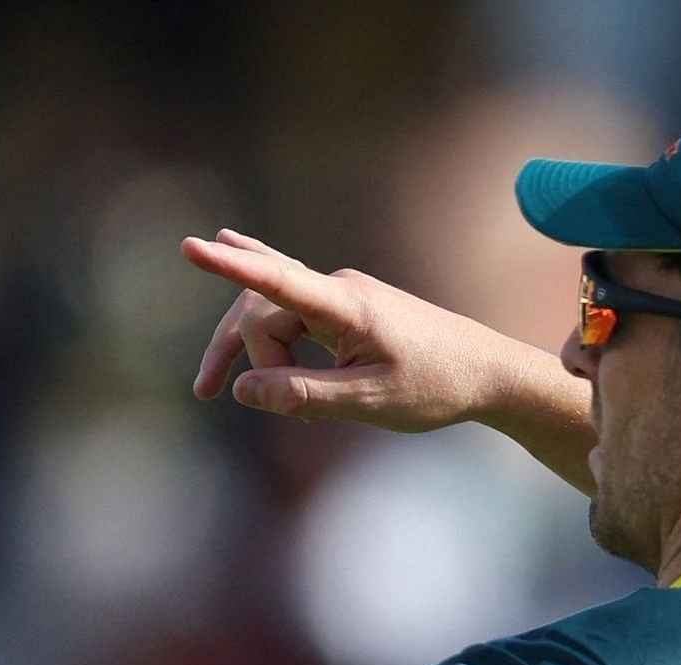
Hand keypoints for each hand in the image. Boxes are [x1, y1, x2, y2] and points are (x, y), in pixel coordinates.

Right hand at [182, 229, 535, 431]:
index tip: (191, 246)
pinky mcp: (346, 310)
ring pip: (273, 315)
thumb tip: (242, 389)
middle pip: (261, 311)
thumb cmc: (437, 386)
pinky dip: (274, 341)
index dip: (230, 267)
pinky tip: (235, 273)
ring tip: (237, 395)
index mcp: (347, 306)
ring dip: (257, 354)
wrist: (489, 371)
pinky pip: (292, 314)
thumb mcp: (369, 403)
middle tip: (209, 394)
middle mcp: (339, 290)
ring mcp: (341, 296)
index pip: (276, 281)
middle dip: (239, 354)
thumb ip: (303, 397)